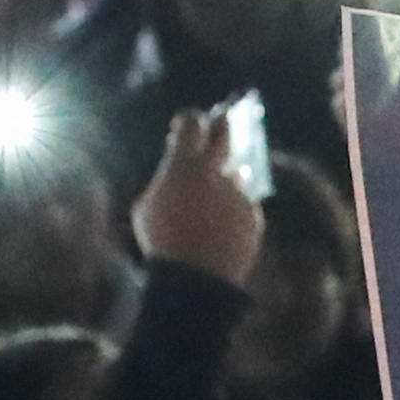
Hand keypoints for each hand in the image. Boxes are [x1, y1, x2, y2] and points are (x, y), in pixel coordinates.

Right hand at [132, 109, 266, 286]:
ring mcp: (238, 193)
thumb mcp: (147, 207)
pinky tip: (220, 229)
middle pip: (225, 134)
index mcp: (184, 166)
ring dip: (226, 179)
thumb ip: (166, 182)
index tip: (185, 126)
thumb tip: (176, 174)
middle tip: (222, 122)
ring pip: (236, 174)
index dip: (188, 121)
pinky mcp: (252, 214)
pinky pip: (243, 205)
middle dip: (222, 125)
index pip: (191, 123)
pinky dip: (233, 211)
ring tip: (211, 201)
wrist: (195, 278)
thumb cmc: (162, 242)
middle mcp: (215, 173)